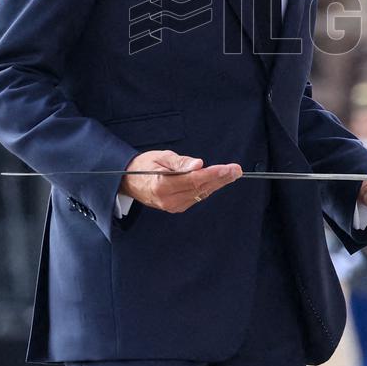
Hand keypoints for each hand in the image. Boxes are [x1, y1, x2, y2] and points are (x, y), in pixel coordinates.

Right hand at [119, 149, 241, 212]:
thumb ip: (180, 162)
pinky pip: (196, 197)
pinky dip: (207, 188)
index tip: (229, 168)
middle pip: (201, 188)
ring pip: (201, 194)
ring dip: (217, 184)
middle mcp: (169, 200)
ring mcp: (172, 206)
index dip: (214, 174)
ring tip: (232, 173)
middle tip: (237, 170)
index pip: (195, 180)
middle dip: (221, 178)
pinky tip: (217, 181)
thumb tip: (198, 164)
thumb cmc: (143, 166)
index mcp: (162, 185)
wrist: (129, 181)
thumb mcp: (160, 157)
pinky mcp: (176, 208)